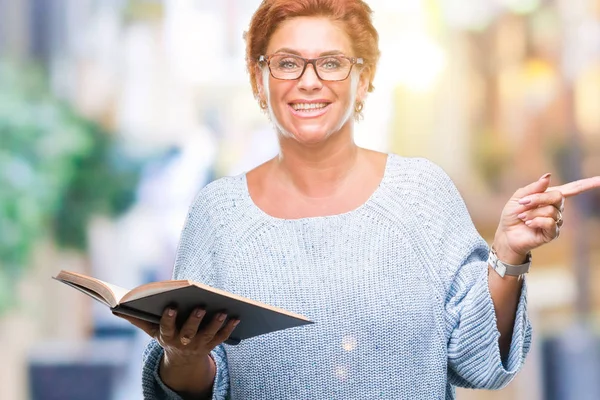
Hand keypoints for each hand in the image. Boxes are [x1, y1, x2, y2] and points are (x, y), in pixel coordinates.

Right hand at [115, 307, 238, 363]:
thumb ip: (137, 318)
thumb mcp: (151, 330)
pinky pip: (221, 338)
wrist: (182, 359)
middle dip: (194, 320)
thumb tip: (115, 306)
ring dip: (215, 324)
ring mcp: (198, 345)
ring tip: (223, 310)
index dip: (168, 318)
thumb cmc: (166, 335)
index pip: (166, 327)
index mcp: (166, 337)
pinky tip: (236, 316)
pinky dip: (229, 328)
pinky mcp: (211, 345)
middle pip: (189, 332)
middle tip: (200, 306)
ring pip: (208, 335)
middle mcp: (182, 342)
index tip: (171, 306)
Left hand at [493, 174, 599, 262]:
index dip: (587, 184)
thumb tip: (548, 176)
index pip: (573, 189)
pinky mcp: (553, 233)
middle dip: (537, 199)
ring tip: (523, 217)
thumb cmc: (512, 214)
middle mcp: (557, 208)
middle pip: (557, 196)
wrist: (506, 233)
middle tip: (522, 204)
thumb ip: (534, 188)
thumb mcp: (519, 197)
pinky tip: (529, 223)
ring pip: (550, 211)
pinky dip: (537, 221)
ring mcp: (557, 221)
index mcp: (550, 197)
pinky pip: (551, 223)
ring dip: (532, 213)